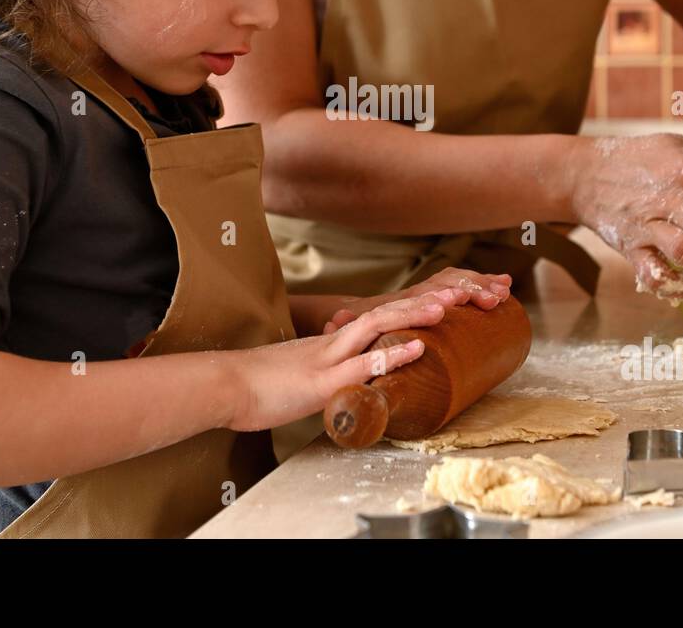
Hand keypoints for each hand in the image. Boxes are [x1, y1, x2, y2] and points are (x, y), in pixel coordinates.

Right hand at [224, 287, 466, 431]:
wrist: (223, 386)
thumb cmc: (254, 386)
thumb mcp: (297, 376)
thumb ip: (323, 377)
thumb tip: (343, 389)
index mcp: (329, 343)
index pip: (376, 318)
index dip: (408, 310)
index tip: (439, 302)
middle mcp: (333, 343)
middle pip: (385, 313)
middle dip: (423, 304)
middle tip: (459, 294)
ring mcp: (328, 360)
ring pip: (378, 327)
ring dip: (414, 317)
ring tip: (447, 308)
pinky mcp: (322, 382)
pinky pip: (363, 364)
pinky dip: (393, 354)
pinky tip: (418, 349)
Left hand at [321, 267, 511, 334]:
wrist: (358, 317)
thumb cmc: (360, 326)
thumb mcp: (351, 327)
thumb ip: (346, 324)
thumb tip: (330, 322)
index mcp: (400, 300)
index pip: (420, 295)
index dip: (438, 297)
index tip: (456, 301)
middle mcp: (420, 291)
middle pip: (448, 283)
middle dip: (470, 287)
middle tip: (492, 299)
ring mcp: (433, 292)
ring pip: (462, 280)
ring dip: (483, 284)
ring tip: (504, 293)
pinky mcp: (446, 298)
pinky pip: (469, 285)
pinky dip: (488, 282)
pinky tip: (507, 286)